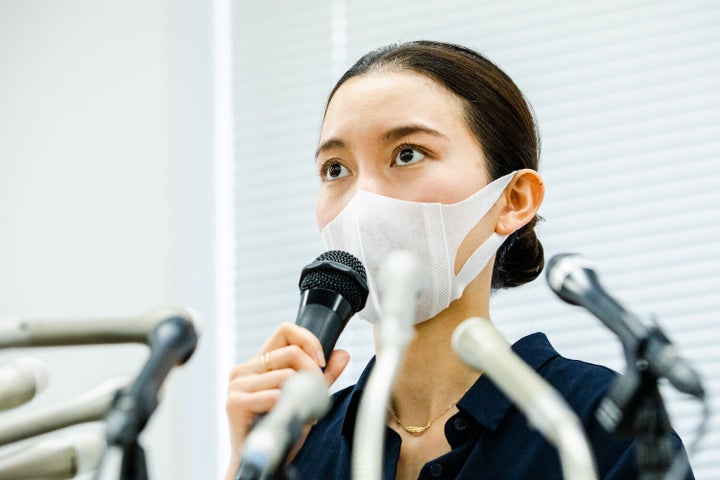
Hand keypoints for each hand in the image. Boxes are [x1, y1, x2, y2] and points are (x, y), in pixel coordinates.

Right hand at [224, 322, 349, 477]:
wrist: (261, 458)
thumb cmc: (278, 427)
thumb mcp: (304, 395)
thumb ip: (322, 376)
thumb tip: (342, 355)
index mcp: (258, 363)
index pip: (285, 331)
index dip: (308, 340)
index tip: (321, 361)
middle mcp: (244, 370)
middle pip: (291, 352)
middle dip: (313, 373)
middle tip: (317, 393)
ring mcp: (237, 385)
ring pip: (286, 375)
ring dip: (302, 394)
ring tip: (302, 411)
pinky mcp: (236, 403)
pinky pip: (275, 396)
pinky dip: (288, 407)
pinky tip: (289, 419)